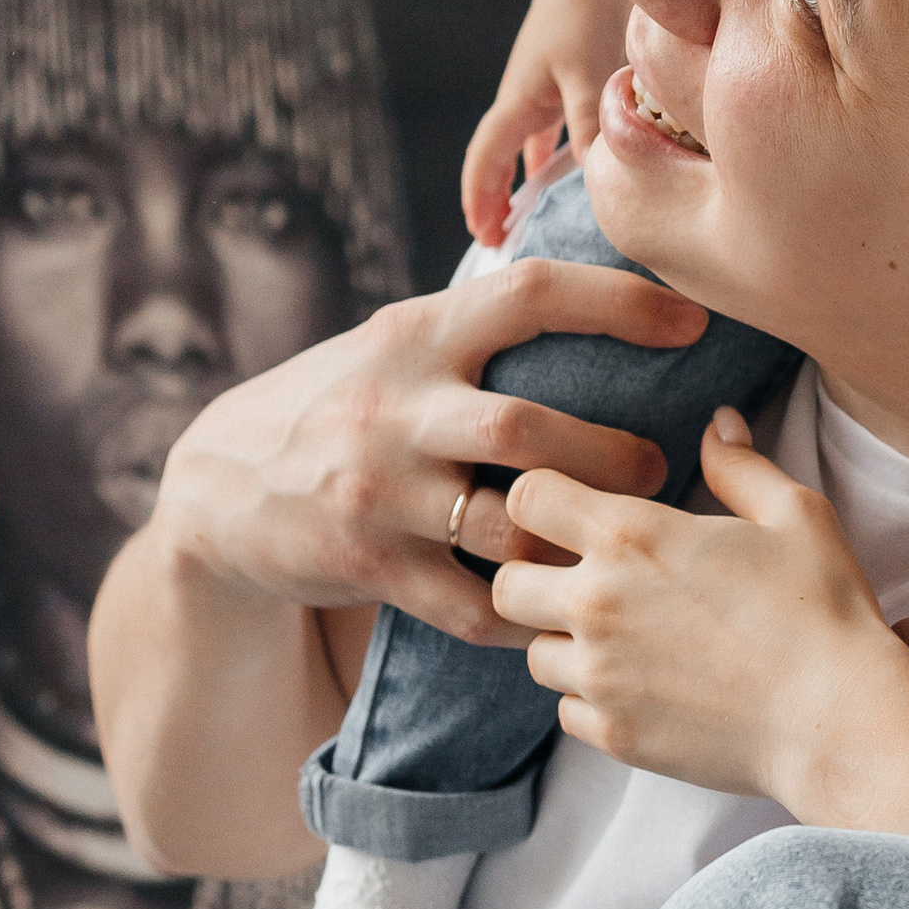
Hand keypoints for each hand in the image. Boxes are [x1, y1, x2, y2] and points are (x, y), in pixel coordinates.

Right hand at [154, 258, 700, 650]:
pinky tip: (562, 611)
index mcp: (417, 335)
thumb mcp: (393, 344)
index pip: (531, 293)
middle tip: (658, 470)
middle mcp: (397, 406)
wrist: (215, 487)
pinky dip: (526, 615)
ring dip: (576, 541)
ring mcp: (380, 490)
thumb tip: (601, 293)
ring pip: (506, 524)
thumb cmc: (338, 404)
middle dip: (610, 456)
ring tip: (617, 544)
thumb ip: (478, 327)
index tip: (693, 324)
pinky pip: (470, 603)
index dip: (620, 302)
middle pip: (528, 428)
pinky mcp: (368, 564)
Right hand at [462, 0, 635, 245]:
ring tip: (520, 216)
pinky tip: (565, 172)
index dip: (480, 197)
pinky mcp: (561, 79)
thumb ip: (590, 122)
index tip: (482, 233)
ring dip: (516, 181)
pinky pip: (547, 129)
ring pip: (520, 146)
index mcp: (518, 101)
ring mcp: (539, 89)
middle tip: (493, 238)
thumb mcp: (588, 73)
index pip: (487, 159)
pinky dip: (547, 155)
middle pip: (495, 158)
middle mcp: (522, 98)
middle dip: (490, 198)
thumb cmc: (587, 15)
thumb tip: (591, 177)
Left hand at [494, 412, 908, 791]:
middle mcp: (597, 603)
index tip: (574, 510)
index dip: (543, 498)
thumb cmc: (824, 609)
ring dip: (564, 641)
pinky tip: (642, 685)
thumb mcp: (797, 515)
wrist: (840, 720)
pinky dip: (592, 698)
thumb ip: (741, 465)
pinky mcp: (613, 733)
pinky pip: (566, 710)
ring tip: (621, 637)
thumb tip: (718, 424)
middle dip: (536, 576)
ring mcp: (599, 675)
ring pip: (531, 653)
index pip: (526, 497)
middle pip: (506, 581)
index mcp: (631, 535)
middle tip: (587, 579)